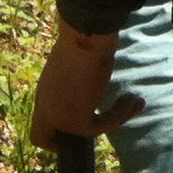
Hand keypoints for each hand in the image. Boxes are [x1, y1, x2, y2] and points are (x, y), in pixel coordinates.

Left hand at [28, 23, 143, 148]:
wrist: (87, 35)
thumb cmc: (84, 37)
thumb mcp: (76, 60)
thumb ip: (79, 76)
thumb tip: (98, 71)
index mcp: (44, 92)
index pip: (38, 123)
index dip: (54, 130)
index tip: (83, 116)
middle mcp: (45, 106)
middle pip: (41, 138)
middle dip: (70, 137)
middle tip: (100, 123)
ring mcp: (58, 115)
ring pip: (83, 132)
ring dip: (113, 119)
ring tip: (132, 102)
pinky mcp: (76, 120)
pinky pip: (100, 127)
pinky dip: (120, 115)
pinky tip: (134, 99)